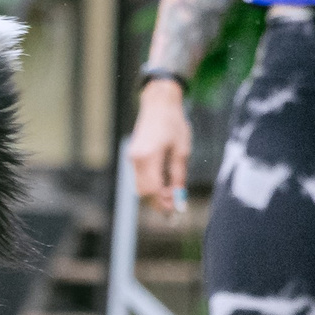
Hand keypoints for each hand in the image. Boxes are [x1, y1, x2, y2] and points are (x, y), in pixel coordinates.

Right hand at [130, 79, 192, 215]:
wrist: (158, 105)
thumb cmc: (174, 125)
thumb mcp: (182, 151)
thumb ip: (178, 176)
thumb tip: (178, 196)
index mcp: (149, 157)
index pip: (152, 189)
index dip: (163, 203)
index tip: (176, 209)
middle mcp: (136, 159)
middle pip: (143, 191)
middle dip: (157, 202)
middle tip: (174, 204)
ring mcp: (132, 158)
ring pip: (140, 186)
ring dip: (154, 194)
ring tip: (171, 192)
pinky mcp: (133, 156)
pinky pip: (139, 177)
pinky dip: (150, 184)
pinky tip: (164, 181)